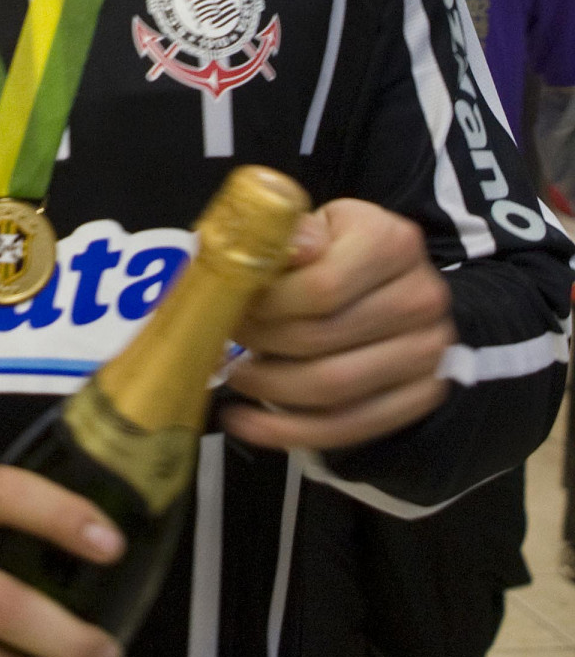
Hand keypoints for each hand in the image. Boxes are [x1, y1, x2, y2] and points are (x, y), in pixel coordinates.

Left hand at [221, 198, 454, 450]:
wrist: (396, 284)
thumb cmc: (344, 250)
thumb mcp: (320, 225)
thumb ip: (295, 235)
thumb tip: (286, 246)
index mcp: (393, 243)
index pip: (320, 288)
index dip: (267, 305)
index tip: (232, 305)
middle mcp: (421, 298)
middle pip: (323, 339)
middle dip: (262, 344)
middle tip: (228, 337)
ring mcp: (428, 353)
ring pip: (333, 389)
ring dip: (270, 388)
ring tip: (237, 374)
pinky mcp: (422, 396)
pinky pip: (348, 427)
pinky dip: (289, 432)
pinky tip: (247, 422)